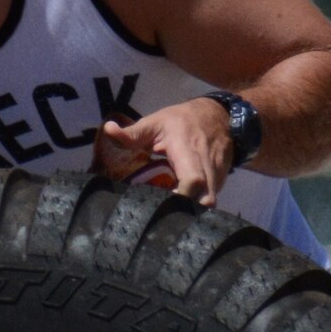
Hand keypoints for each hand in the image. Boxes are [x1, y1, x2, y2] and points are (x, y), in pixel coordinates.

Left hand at [96, 98, 234, 205]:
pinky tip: (182, 206)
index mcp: (188, 150)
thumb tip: (108, 129)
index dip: (182, 196)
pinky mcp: (222, 181)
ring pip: (210, 202)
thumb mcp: (156, 122)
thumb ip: (133, 132)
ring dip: (193, 210)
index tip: (163, 204)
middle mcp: (206, 166)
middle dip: (188, 212)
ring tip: (171, 212)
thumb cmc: (183, 120)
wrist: (220, 115)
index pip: (192, 179)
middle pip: (206, 198)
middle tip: (164, 216)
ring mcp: (218, 175)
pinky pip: (211, 198)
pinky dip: (198, 204)